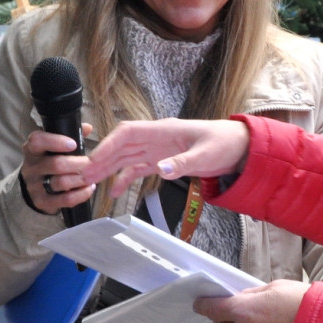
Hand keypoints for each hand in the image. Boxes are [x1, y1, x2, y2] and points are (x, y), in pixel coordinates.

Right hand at [20, 124, 94, 215]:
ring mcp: (35, 186)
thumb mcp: (54, 149)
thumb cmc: (49, 163)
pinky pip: (64, 199)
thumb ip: (70, 136)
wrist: (34, 190)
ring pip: (61, 182)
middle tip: (91, 163)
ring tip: (93, 176)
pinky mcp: (43, 202)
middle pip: (55, 164)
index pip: (37, 141)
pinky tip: (89, 188)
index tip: (73, 143)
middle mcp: (31, 168)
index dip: (55, 141)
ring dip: (81, 179)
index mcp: (33, 150)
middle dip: (77, 164)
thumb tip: (87, 127)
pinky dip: (81, 194)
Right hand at [83, 118, 249, 196]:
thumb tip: (160, 169)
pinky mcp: (162, 161)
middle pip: (121, 146)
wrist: (238, 147)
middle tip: (84, 175)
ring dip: (108, 169)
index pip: (127, 133)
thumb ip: (182, 162)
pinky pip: (138, 168)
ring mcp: (158, 150)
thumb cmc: (223, 143)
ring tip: (90, 182)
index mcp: (162, 130)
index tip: (94, 160)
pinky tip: (114, 191)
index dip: (108, 145)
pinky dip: (125, 178)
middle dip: (102, 159)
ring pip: (126, 157)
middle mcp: (156, 138)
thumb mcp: (205, 154)